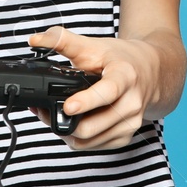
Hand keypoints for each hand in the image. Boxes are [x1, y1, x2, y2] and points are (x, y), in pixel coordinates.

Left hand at [26, 27, 163, 150]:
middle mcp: (132, 103)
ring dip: (66, 131)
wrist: (151, 72)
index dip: (87, 101)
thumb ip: (63, 40)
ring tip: (54, 114)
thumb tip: (35, 40)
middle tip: (44, 108)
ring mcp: (130, 123)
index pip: (108, 92)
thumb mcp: (94, 45)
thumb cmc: (121, 59)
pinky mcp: (125, 136)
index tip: (68, 105)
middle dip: (62, 119)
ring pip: (88, 141)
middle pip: (91, 126)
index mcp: (125, 76)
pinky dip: (77, 138)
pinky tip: (71, 122)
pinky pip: (93, 146)